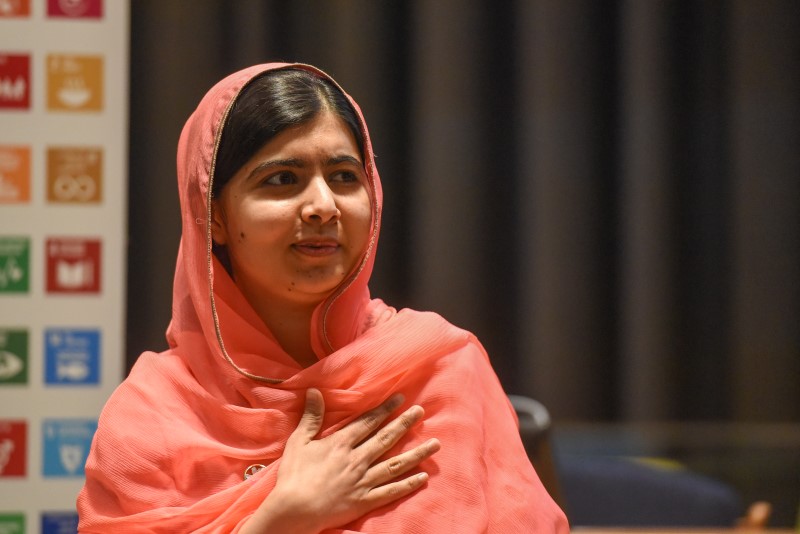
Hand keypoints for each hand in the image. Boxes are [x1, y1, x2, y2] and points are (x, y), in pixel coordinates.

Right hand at [244, 389, 439, 533]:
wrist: (294, 510)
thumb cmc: (294, 475)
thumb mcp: (299, 441)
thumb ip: (311, 417)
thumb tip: (315, 391)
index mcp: (341, 443)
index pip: (368, 422)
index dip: (385, 409)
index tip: (401, 398)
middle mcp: (357, 459)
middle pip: (385, 438)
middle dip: (404, 423)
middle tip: (421, 411)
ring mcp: (363, 481)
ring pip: (395, 464)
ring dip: (416, 453)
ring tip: (435, 444)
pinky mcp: (365, 501)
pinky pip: (391, 492)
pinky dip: (408, 484)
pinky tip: (423, 477)